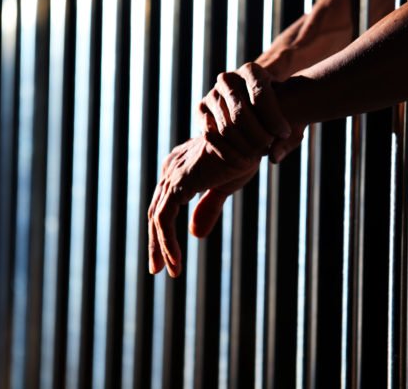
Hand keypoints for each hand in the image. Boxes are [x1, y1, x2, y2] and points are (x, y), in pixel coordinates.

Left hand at [148, 135, 259, 277]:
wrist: (251, 136)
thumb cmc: (242, 154)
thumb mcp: (224, 188)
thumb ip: (207, 209)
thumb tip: (195, 235)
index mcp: (180, 169)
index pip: (164, 205)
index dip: (164, 232)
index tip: (170, 257)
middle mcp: (171, 170)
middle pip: (156, 213)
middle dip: (156, 244)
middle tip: (158, 269)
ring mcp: (172, 176)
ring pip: (157, 219)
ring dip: (161, 248)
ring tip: (170, 271)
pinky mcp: (179, 184)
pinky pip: (164, 219)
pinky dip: (167, 243)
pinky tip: (176, 261)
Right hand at [198, 62, 291, 158]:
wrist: (250, 102)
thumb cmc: (276, 107)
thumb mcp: (288, 113)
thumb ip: (289, 133)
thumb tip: (275, 157)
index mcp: (250, 70)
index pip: (260, 95)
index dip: (273, 118)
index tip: (285, 133)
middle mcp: (228, 78)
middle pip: (240, 114)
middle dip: (258, 135)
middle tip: (270, 147)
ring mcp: (212, 93)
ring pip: (226, 127)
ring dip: (244, 146)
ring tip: (259, 153)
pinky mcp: (201, 108)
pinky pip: (210, 134)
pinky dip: (228, 151)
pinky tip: (244, 157)